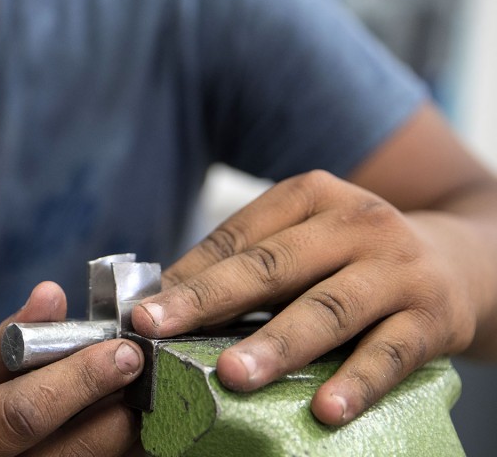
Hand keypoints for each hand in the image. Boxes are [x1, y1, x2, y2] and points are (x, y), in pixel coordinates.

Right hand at [0, 281, 145, 455]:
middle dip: (119, 407)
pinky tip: (124, 419)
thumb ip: (2, 343)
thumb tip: (52, 295)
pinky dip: (118, 449)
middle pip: (75, 452)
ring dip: (128, 432)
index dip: (79, 381)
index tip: (122, 350)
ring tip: (142, 392)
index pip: (24, 413)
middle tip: (147, 368)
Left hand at [131, 170, 477, 425]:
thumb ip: (248, 261)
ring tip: (231, 375)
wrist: (464, 259)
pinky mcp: (431, 317)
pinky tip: (324, 409)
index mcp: (311, 196)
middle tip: (158, 328)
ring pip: (326, 310)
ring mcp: (395, 269)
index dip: (188, 274)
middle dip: (208, 300)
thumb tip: (166, 300)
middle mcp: (355, 223)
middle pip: (271, 267)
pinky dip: (356, 383)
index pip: (238, 237)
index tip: (142, 308)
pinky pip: (389, 354)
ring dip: (275, 345)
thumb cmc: (357, 255)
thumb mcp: (306, 238)